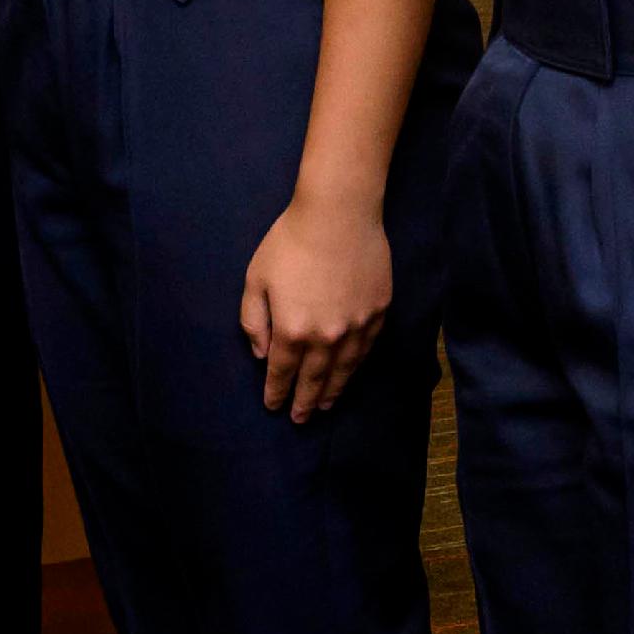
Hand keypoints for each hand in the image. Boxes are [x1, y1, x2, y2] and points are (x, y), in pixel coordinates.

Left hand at [241, 193, 392, 422]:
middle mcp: (326, 337)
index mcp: (292, 330)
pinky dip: (356, 368)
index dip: (277, 392)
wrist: (339, 213)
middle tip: (300, 419)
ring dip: (333, 392)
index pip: (283, 373)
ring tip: (324, 406)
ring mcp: (356, 328)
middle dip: (304, 402)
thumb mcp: (256, 278)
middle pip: (314, 379)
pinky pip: (366, 351)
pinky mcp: (379, 313)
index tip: (273, 406)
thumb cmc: (290, 241)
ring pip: (344, 371)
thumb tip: (261, 354)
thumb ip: (254, 320)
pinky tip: (349, 373)